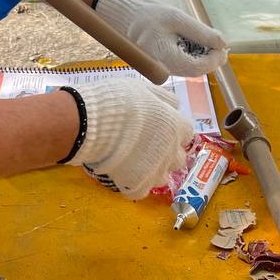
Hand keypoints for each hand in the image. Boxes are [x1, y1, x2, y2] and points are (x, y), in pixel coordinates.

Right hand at [69, 79, 193, 199]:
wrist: (94, 123)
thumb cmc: (119, 101)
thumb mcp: (144, 89)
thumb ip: (163, 98)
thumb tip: (174, 105)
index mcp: (175, 127)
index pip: (186, 132)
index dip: (173, 129)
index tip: (160, 127)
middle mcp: (171, 152)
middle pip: (178, 158)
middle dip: (166, 153)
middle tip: (147, 145)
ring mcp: (155, 172)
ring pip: (162, 177)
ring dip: (152, 170)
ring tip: (133, 161)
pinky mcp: (137, 186)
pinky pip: (141, 190)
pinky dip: (133, 183)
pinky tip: (122, 172)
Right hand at [93, 0, 227, 76]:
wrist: (124, 16)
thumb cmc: (148, 15)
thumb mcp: (178, 18)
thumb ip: (201, 33)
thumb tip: (223, 44)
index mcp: (166, 58)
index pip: (199, 67)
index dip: (215, 59)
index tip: (224, 46)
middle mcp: (163, 68)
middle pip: (195, 70)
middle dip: (211, 57)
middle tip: (220, 42)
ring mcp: (161, 68)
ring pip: (190, 68)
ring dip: (202, 56)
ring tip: (207, 40)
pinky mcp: (161, 65)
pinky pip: (182, 64)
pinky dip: (192, 55)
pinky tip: (193, 42)